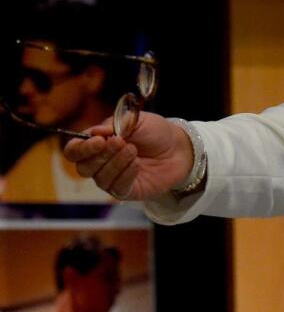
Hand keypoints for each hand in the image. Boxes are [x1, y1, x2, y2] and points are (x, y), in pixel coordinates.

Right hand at [62, 112, 193, 200]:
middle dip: (101, 154)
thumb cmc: (155, 132)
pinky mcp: (127, 191)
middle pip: (83, 167)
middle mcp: (100, 164)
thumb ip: (113, 124)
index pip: (74, 151)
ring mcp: (112, 179)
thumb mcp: (136, 120)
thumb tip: (93, 133)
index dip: (81, 148)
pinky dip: (125, 175)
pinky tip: (137, 165)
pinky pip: (116, 188)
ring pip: (99, 178)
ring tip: (133, 150)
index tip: (99, 140)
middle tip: (121, 142)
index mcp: (97, 145)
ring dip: (116, 163)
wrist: (180, 147)